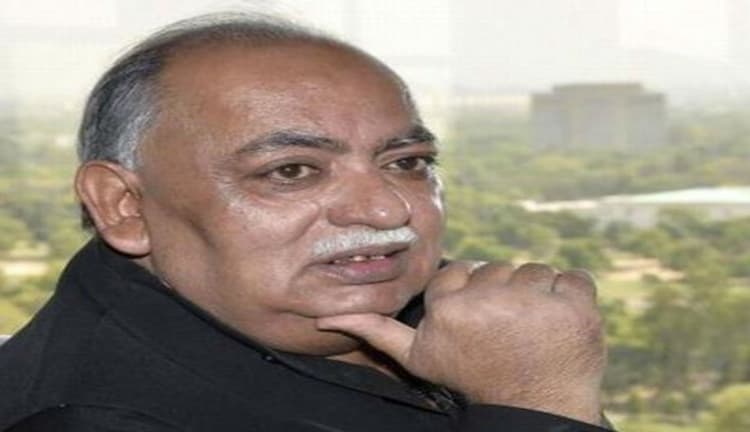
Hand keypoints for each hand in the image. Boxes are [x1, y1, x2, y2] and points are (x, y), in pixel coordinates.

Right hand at [317, 262, 606, 423]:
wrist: (534, 408)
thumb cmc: (473, 378)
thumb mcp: (419, 358)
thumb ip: (378, 331)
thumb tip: (327, 317)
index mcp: (449, 308)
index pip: (464, 272)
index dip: (474, 298)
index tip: (480, 326)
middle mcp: (488, 299)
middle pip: (500, 269)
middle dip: (505, 296)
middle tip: (507, 332)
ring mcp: (535, 301)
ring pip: (536, 271)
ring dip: (538, 298)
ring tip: (532, 332)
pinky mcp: (575, 304)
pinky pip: (574, 277)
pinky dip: (572, 297)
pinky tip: (560, 326)